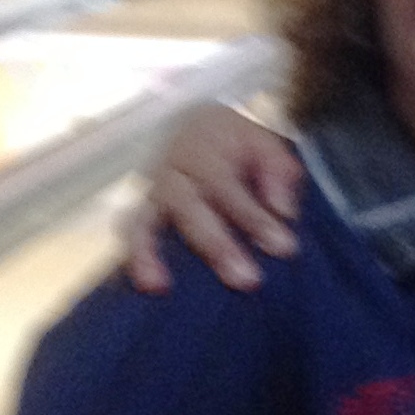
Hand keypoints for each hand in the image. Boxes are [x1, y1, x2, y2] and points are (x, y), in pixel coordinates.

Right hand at [124, 105, 302, 293]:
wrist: (196, 126)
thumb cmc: (238, 144)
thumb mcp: (266, 144)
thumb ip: (278, 173)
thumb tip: (282, 210)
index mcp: (206, 150)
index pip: (229, 187)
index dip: (254, 219)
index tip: (283, 247)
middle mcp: (173, 172)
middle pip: (190, 209)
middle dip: (218, 246)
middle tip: (247, 280)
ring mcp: (152, 192)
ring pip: (147, 222)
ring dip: (153, 255)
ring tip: (160, 287)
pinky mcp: (142, 211)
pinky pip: (131, 234)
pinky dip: (137, 258)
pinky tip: (150, 286)